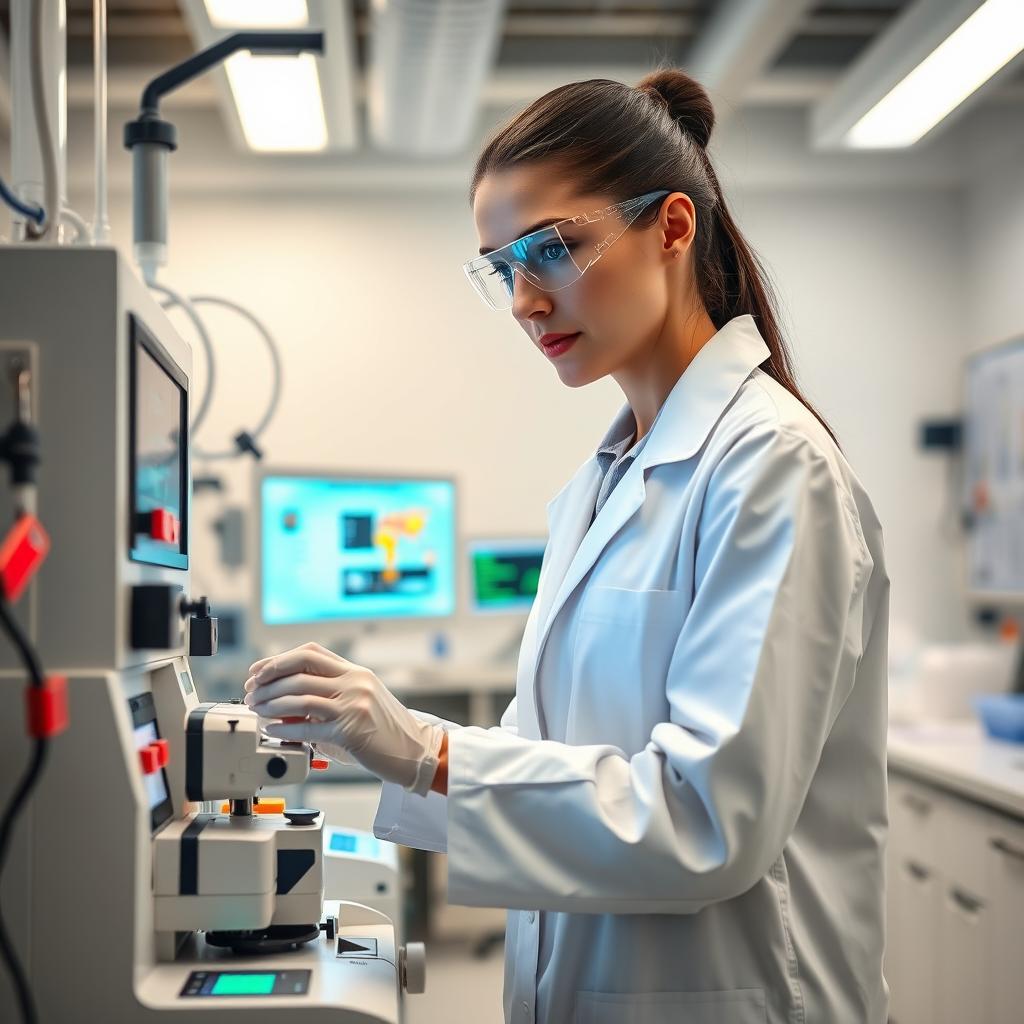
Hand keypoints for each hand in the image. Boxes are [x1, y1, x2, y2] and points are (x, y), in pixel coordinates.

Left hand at [243, 642, 443, 795]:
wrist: (416, 751)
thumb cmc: (386, 731)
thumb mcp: (360, 702)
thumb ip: (330, 696)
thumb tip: (286, 701)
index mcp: (356, 672)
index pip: (311, 652)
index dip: (280, 659)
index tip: (260, 672)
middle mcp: (354, 683)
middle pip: (300, 669)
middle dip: (268, 680)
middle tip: (251, 692)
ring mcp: (353, 705)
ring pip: (300, 695)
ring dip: (270, 703)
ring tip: (257, 711)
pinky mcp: (350, 730)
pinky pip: (307, 726)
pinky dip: (284, 728)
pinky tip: (272, 730)